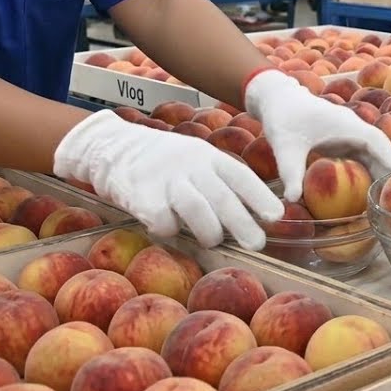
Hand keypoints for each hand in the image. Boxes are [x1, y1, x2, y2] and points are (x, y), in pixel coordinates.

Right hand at [54, 110, 282, 249]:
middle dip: (242, 223)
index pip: (240, 176)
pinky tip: (168, 227)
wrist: (113, 146)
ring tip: (212, 241)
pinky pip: (164, 222)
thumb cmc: (164, 161)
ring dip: (209, 232)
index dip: (259, 197)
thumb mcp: (196, 159)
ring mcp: (167, 180)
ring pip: (197, 211)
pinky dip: (170, 230)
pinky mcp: (142, 195)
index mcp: (209, 156)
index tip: (276, 216)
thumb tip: (250, 212)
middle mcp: (191, 165)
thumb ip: (218, 181)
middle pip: (222, 197)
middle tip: (257, 243)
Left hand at [246, 70, 390, 203]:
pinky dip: (366, 168)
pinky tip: (365, 185)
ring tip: (384, 194)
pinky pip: (360, 154)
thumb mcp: (285, 146)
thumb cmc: (283, 117)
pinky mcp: (340, 138)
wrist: (276, 98)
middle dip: (388, 168)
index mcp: (346, 125)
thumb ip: (291, 172)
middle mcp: (352, 127)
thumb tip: (292, 200)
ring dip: (378, 169)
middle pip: (379, 148)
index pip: (377, 142)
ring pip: (371, 151)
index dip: (390, 159)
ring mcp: (347, 132)